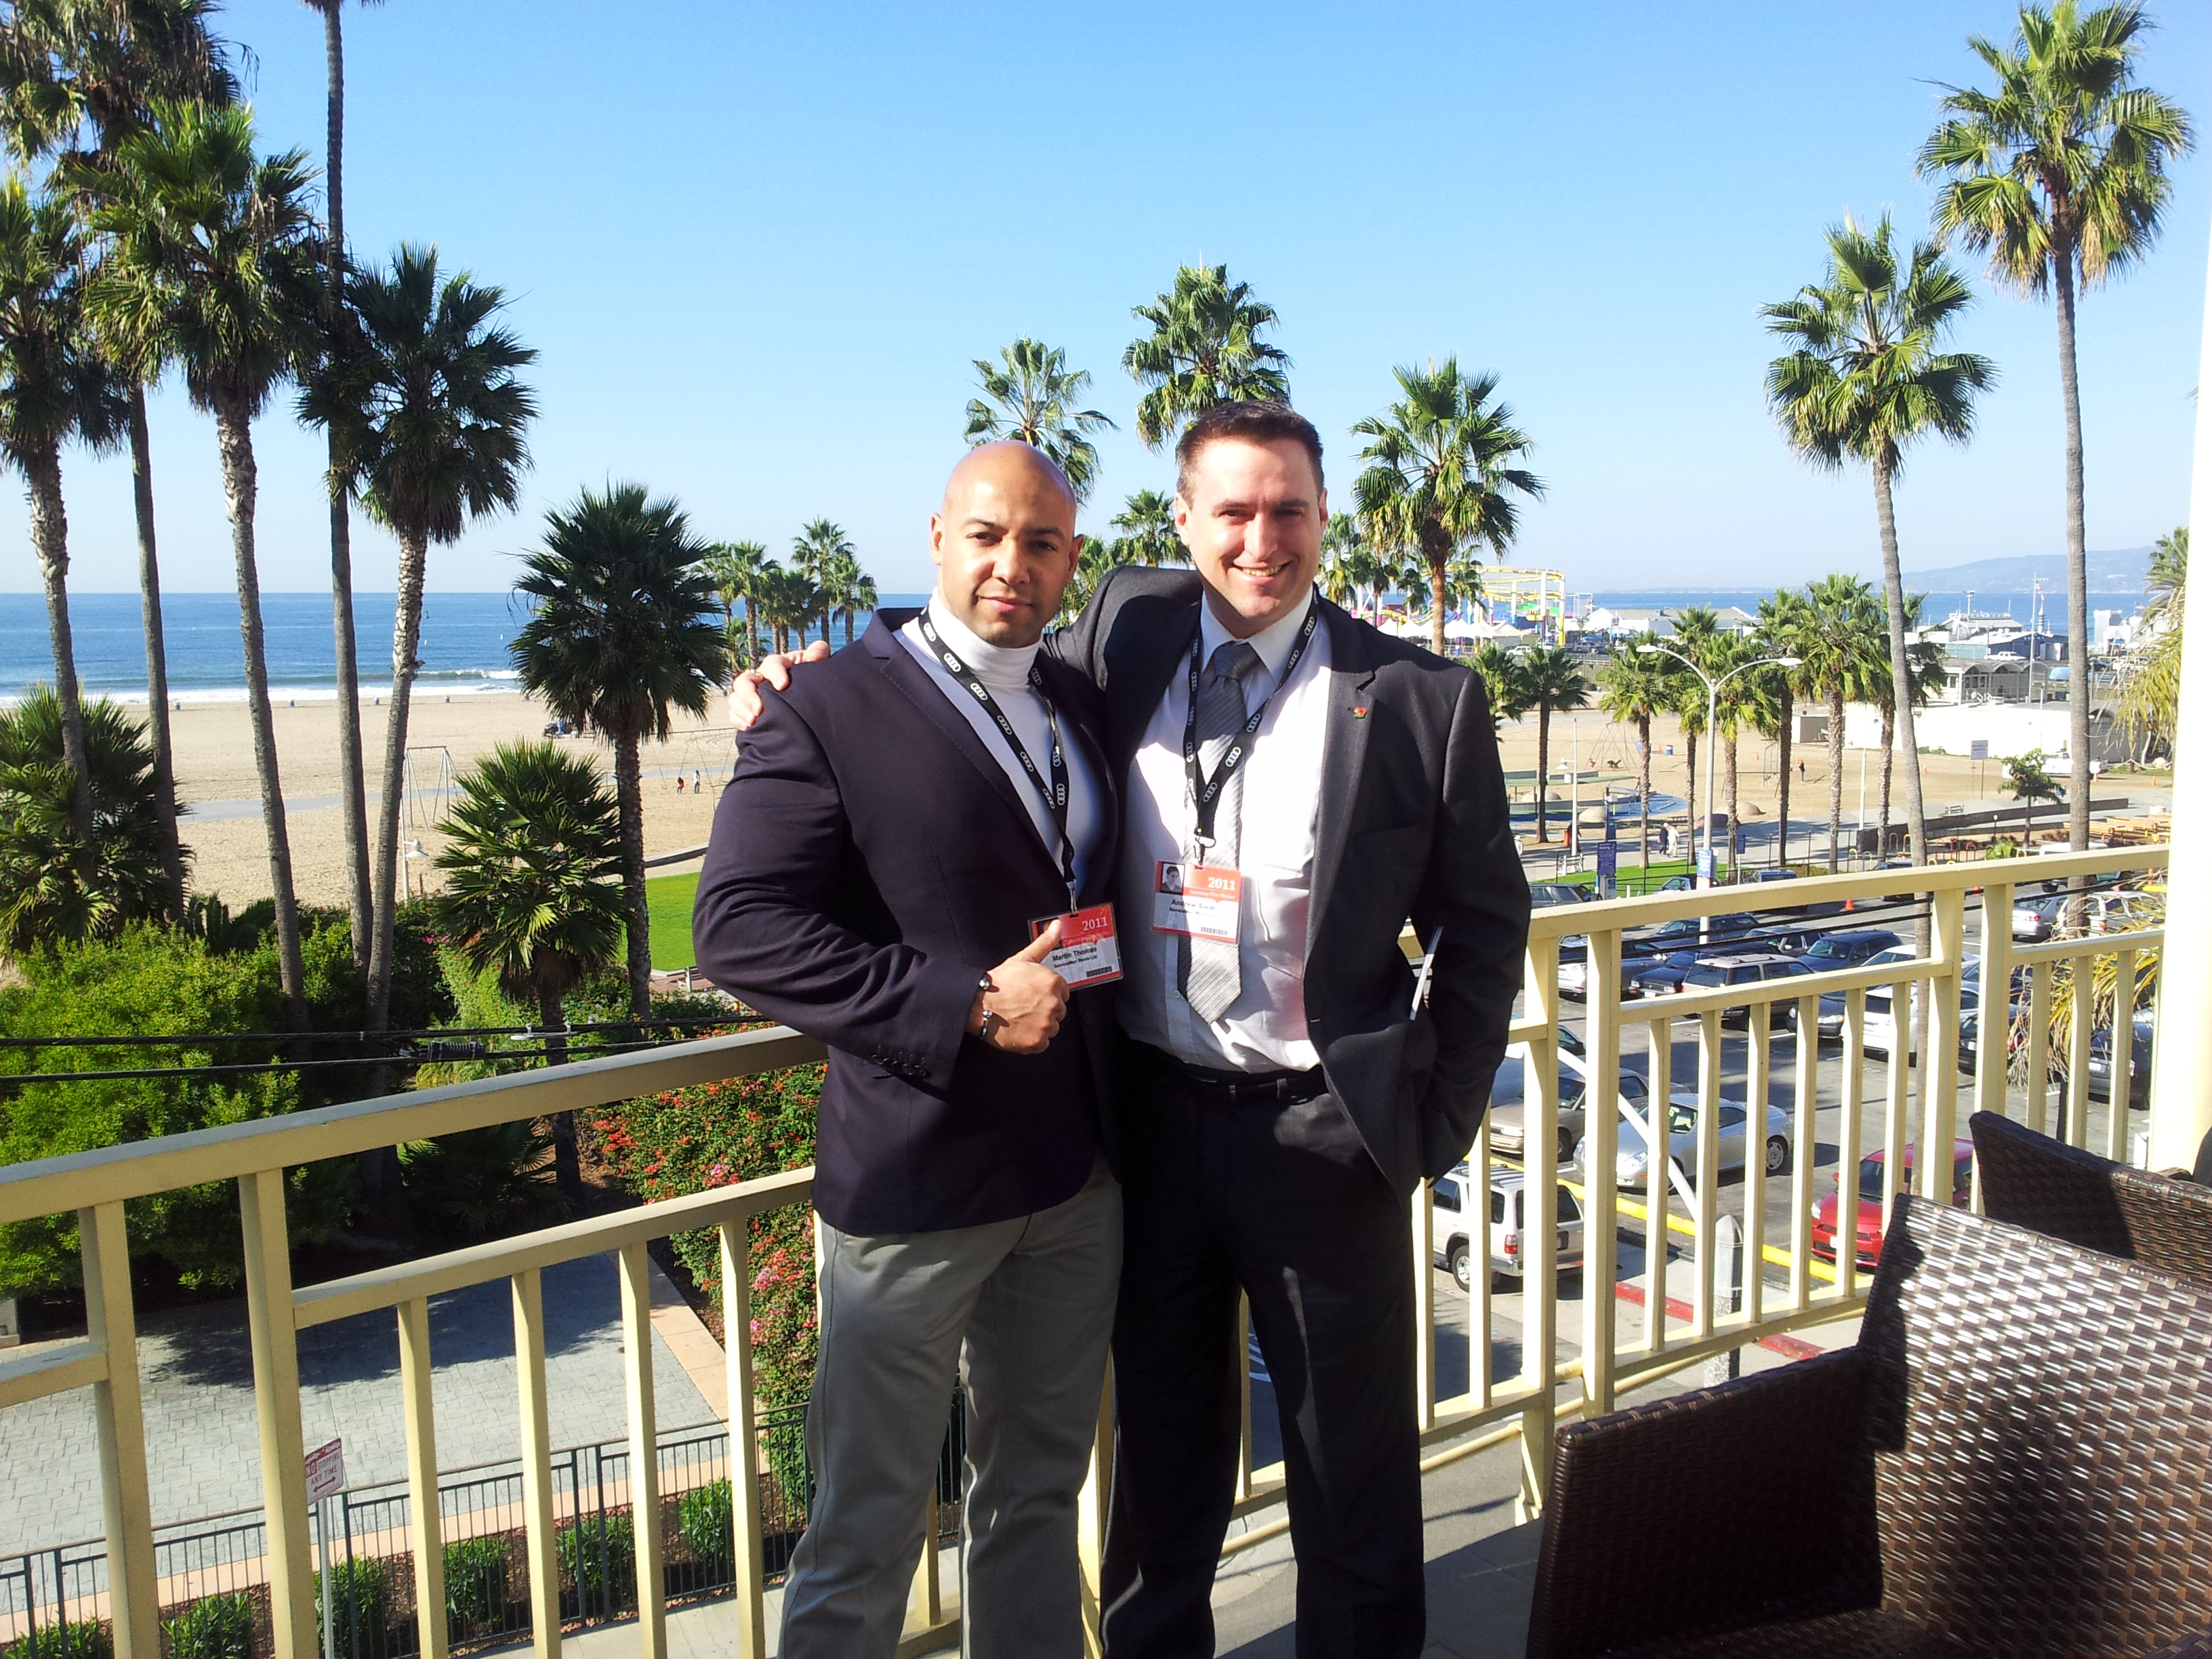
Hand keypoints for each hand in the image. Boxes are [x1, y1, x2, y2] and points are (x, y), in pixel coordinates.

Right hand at [728, 640, 831, 731]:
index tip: (783, 685)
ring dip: (741, 710)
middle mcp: (759, 678)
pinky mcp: (746, 710)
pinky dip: (738, 720)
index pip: (772, 664)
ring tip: (753, 722)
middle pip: (744, 681)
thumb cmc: (809, 681)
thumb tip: (817, 651)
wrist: (805, 702)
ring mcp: (750, 694)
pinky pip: (734, 714)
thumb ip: (818, 654)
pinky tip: (748, 728)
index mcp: (777, 665)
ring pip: (735, 698)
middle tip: (759, 709)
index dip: (775, 673)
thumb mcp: (815, 667)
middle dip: (749, 695)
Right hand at [966, 922, 1068, 1053]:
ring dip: (1039, 1025)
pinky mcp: (1037, 1042)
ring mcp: (1046, 1024)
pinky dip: (1033, 1040)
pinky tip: (1020, 1029)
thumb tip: (1058, 925)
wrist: (978, 1002)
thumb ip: (1045, 942)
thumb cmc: (999, 981)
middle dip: (1044, 1009)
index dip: (1047, 993)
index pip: (1063, 992)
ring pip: (1052, 1028)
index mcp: (1054, 982)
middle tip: (1024, 1005)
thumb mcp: (1024, 958)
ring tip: (1021, 1017)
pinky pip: (1043, 1043)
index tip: (1032, 994)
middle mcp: (1054, 1003)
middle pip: (1058, 1011)